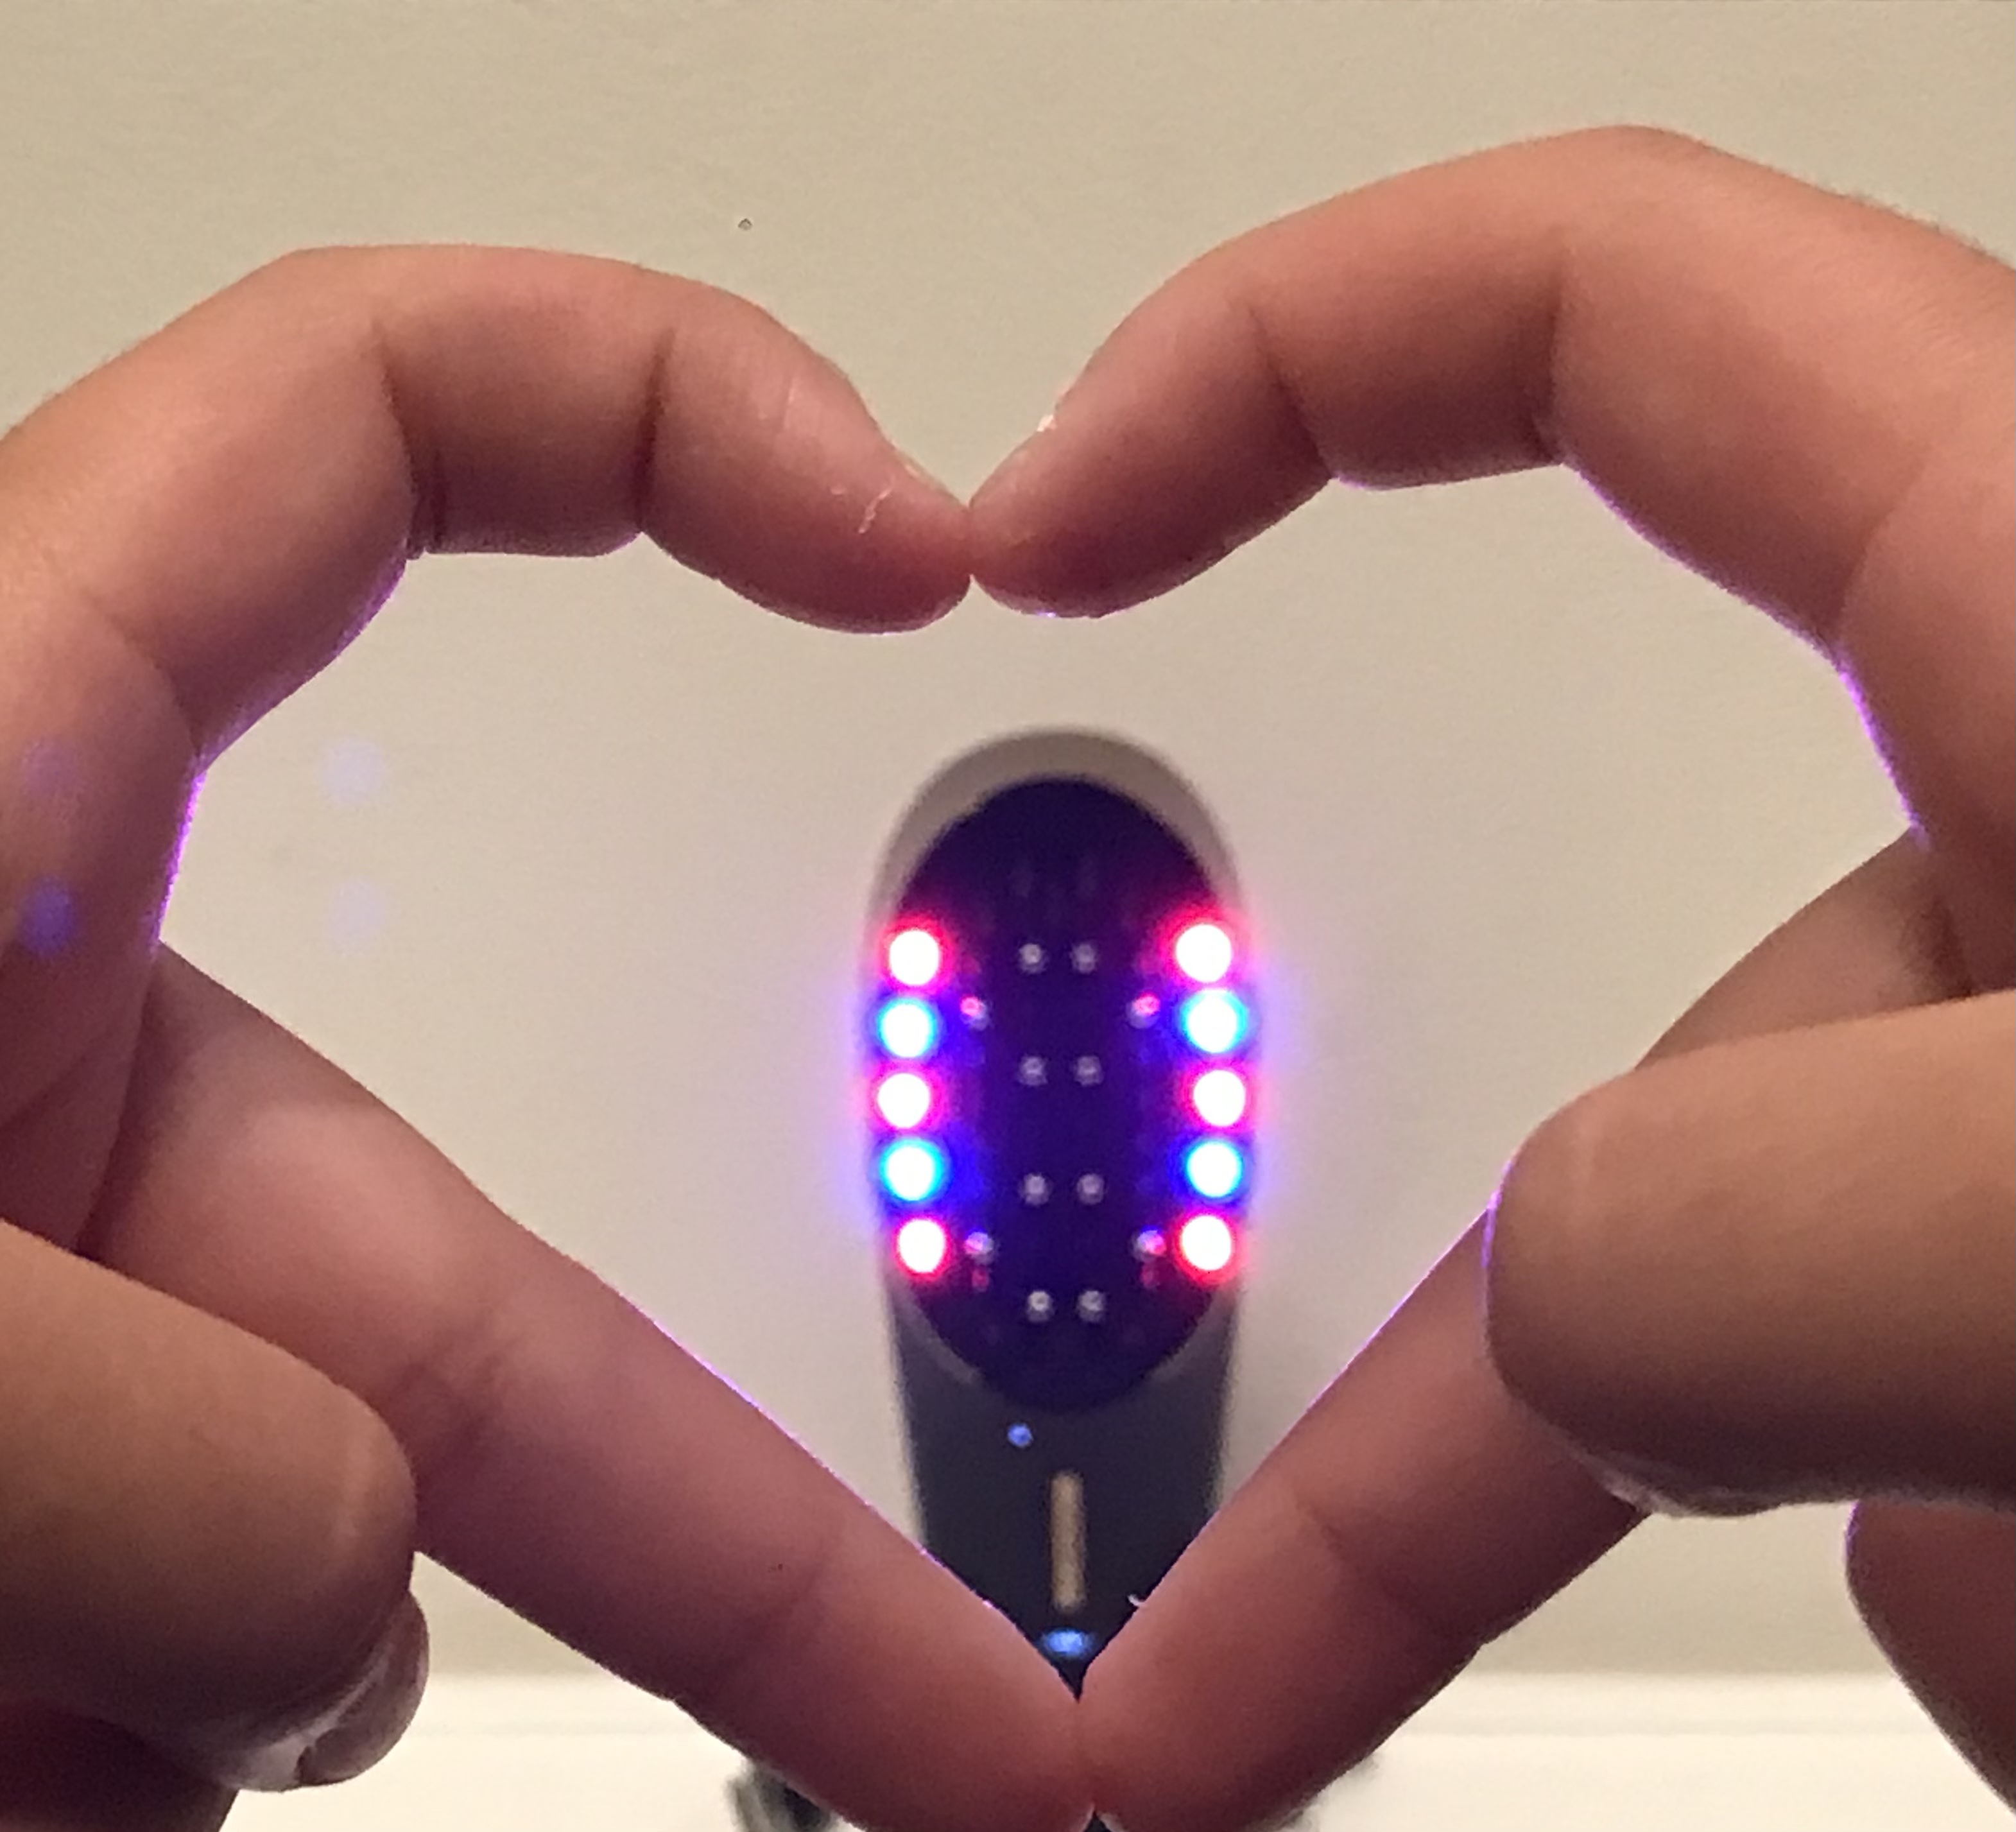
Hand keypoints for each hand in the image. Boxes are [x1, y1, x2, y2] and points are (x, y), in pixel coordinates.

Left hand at [0, 250, 1087, 1831]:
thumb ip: (74, 1405)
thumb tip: (318, 1594)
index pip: (371, 432)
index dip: (664, 405)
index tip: (907, 539)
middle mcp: (40, 1068)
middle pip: (478, 1253)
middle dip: (734, 1527)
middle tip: (951, 1726)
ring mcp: (39, 1340)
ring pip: (314, 1546)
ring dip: (235, 1691)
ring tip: (30, 1770)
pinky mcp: (18, 1553)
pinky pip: (186, 1698)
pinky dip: (129, 1770)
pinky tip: (22, 1786)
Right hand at [970, 128, 2013, 1831]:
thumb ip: (1782, 1214)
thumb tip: (1574, 1309)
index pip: (1593, 304)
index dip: (1277, 351)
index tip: (1046, 510)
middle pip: (1624, 1027)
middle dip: (1460, 1369)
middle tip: (1217, 1642)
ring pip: (1770, 1291)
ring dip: (1774, 1510)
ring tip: (1876, 1652)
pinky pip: (1915, 1407)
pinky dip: (1941, 1570)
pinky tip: (2014, 1650)